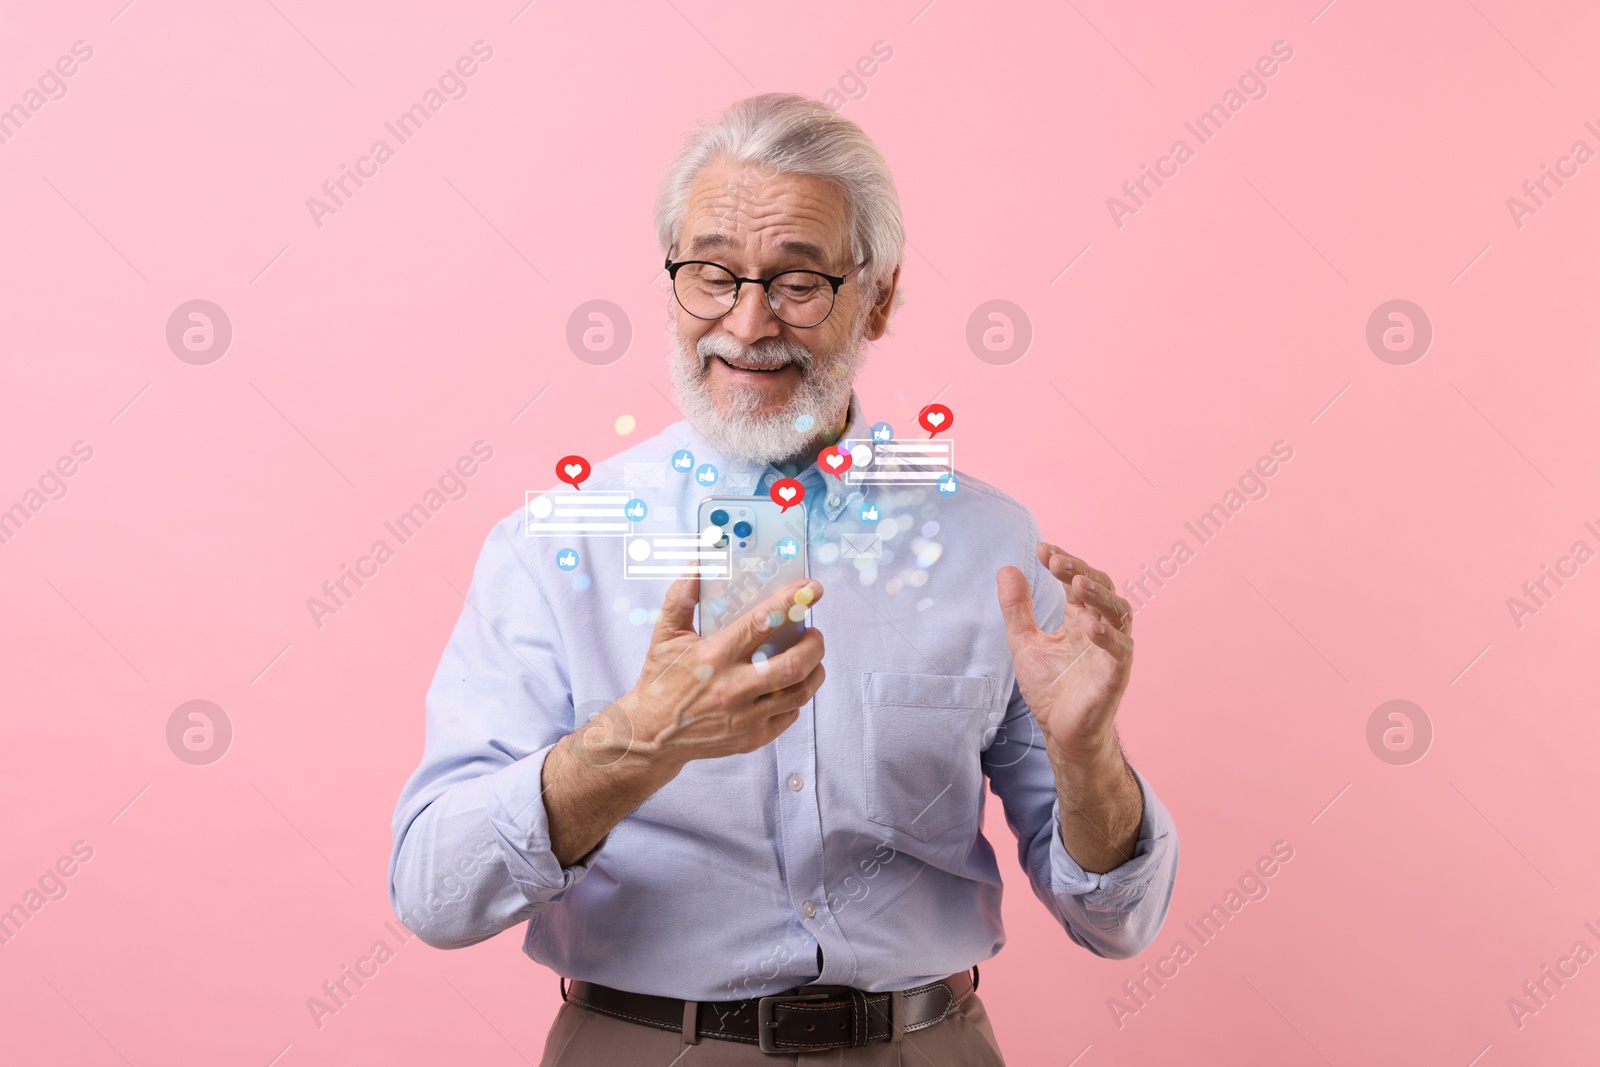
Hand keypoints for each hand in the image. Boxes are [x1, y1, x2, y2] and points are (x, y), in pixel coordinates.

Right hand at [620, 575, 826, 771]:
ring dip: (814, 671)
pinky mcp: (751, 738)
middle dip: (814, 644)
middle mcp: (733, 688)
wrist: (652, 735)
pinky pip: (789, 716)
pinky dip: (797, 698)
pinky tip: (791, 685)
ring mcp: (745, 717)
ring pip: (799, 693)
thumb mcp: (664, 638)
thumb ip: (679, 600)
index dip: (791, 603)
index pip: (763, 623)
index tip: (810, 590)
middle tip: (814, 632)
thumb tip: (695, 568)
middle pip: (793, 664)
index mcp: (715, 657)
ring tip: (811, 657)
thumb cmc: (661, 682)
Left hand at [996, 542, 1133, 764]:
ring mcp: (1111, 651)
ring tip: (1078, 583)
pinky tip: (1091, 625)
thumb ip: (1017, 609)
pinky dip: (1109, 636)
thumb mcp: (1025, 643)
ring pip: (1118, 614)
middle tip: (1056, 561)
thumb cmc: (1051, 687)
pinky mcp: (1115, 676)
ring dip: (1099, 596)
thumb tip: (1007, 569)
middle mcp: (1100, 628)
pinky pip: (1120, 652)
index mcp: (1080, 618)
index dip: (1063, 563)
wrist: (1061, 731)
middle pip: (1101, 589)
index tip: (1042, 549)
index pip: (1077, 580)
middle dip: (1080, 571)